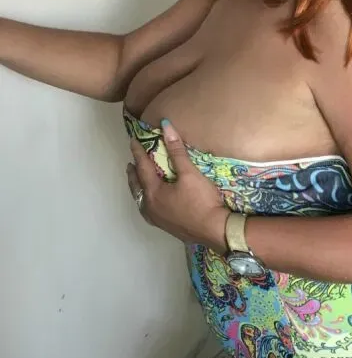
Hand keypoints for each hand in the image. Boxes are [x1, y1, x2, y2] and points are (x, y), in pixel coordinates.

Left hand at [126, 119, 227, 251]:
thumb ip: (177, 151)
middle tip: (130, 164)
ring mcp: (158, 219)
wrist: (215, 230)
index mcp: (153, 192)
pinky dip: (146, 202)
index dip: (138, 153)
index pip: (142, 167)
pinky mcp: (167, 227)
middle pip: (137, 186)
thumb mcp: (190, 174)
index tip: (133, 142)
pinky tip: (153, 203)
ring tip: (138, 182)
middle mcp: (150, 207)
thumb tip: (166, 127)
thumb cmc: (202, 201)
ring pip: (141, 201)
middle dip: (133, 174)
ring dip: (139, 189)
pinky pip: (150, 211)